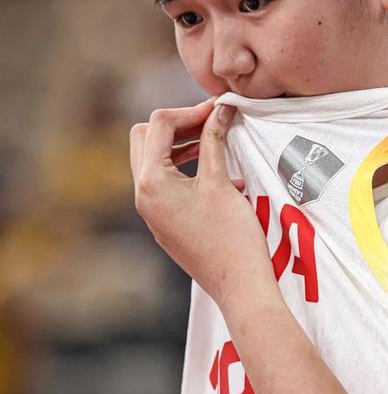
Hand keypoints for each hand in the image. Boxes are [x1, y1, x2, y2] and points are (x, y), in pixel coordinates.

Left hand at [129, 98, 277, 307]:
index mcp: (151, 182)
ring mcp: (152, 212)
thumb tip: (219, 110)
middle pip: (146, 139)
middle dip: (177, 125)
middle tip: (210, 122)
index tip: (219, 109)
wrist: (238, 285)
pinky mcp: (166, 223)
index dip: (190, 110)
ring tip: (215, 141)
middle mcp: (143, 196)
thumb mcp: (221, 182)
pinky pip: (166, 185)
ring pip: (154, 162)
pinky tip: (220, 174)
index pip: (160, 125)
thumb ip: (214, 140)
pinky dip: (186, 169)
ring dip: (182, 146)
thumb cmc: (231, 236)